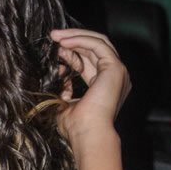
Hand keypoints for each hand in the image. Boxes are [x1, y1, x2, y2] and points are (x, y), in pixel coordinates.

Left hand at [50, 28, 131, 144]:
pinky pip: (97, 44)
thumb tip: (59, 77)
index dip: (72, 53)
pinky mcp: (115, 67)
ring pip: (98, 42)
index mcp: (105, 86)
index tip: (55, 50)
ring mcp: (117, 71)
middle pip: (95, 49)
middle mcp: (115, 77)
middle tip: (53, 36)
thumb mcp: (66, 104)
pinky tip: (64, 42)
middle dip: (73, 40)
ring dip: (75, 36)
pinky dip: (80, 40)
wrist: (88, 134)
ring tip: (56, 35)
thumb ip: (65, 89)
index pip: (90, 62)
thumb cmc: (77, 127)